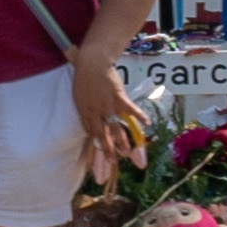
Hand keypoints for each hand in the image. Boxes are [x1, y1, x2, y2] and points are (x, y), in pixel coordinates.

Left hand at [70, 48, 149, 173]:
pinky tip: (147, 124)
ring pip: (115, 126)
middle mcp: (96, 112)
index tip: (99, 158)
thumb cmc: (84, 80)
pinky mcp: (118, 96)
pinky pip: (130, 109)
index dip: (96, 147)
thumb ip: (87, 112)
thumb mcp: (79, 98)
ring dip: (122, 140)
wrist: (91, 63)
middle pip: (102, 134)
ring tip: (127, 153)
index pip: (91, 134)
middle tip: (112, 163)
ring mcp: (108, 105)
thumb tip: (92, 125)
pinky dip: (139, 116)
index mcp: (85, 113)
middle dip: (107, 150)